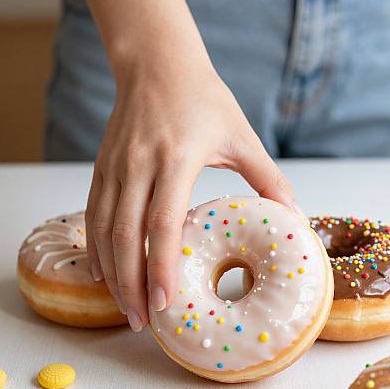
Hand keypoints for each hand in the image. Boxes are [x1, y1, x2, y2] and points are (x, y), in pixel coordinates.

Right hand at [85, 63, 295, 333]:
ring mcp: (114, 168)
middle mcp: (138, 166)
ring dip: (111, 275)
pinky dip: (96, 250)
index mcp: (175, 159)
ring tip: (125, 309)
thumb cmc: (203, 99)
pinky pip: (93, 217)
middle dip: (131, 286)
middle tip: (143, 323)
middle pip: (125, 237)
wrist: (157, 65)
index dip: (160, 267)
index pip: (162, 223)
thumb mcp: (242, 136)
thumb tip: (296, 218)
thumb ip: (269, 179)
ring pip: (103, 232)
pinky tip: (105, 275)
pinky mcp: (101, 168)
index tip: (163, 304)